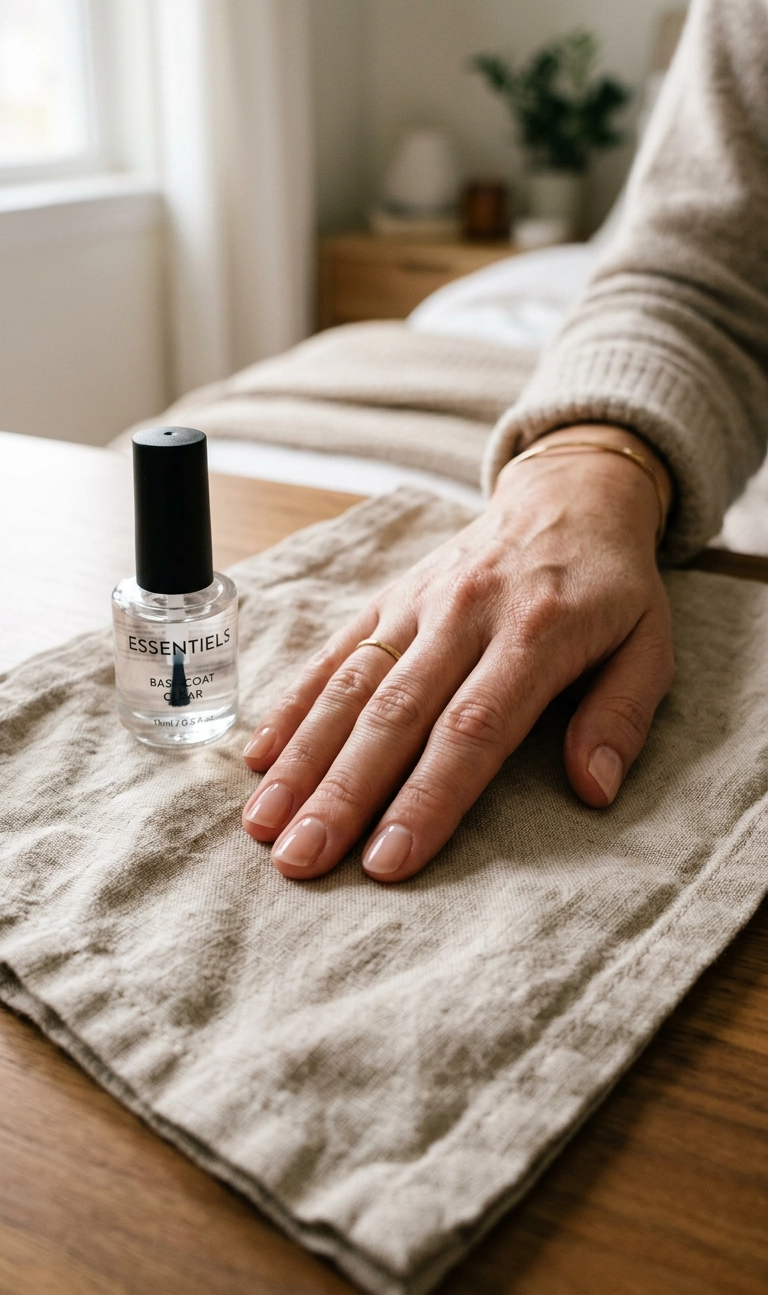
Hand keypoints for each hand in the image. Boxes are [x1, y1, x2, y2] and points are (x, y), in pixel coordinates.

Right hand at [241, 424, 673, 881]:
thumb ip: (623, 717)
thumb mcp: (652, 645)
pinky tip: (260, 758)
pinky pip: (334, 652)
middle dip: (342, 793)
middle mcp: (465, 616)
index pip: (473, 729)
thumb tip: (591, 791)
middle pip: (394, 714)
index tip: (387, 861)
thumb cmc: (612, 586)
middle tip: (300, 860)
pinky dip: (292, 705)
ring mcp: (418, 604)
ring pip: (350, 686)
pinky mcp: (388, 597)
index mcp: (536, 634)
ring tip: (262, 825)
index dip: (427, 798)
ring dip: (303, 758)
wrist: (570, 494)